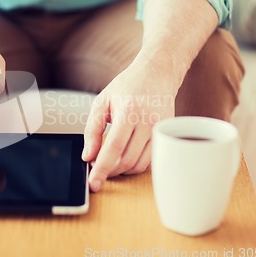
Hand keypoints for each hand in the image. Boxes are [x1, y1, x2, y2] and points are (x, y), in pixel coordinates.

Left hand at [82, 61, 176, 191]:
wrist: (157, 73)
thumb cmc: (128, 86)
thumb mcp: (102, 102)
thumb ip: (92, 129)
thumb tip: (88, 155)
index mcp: (129, 112)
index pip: (114, 148)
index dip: (102, 168)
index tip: (94, 183)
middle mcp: (147, 122)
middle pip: (127, 160)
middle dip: (110, 170)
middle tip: (97, 166)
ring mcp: (160, 130)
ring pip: (140, 165)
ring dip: (123, 170)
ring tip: (111, 161)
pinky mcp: (167, 135)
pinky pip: (151, 160)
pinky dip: (136, 164)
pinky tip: (126, 156)